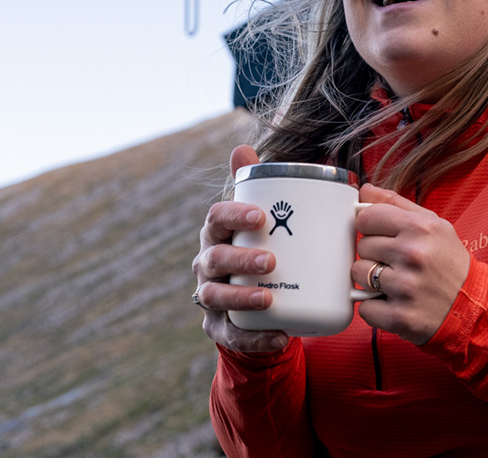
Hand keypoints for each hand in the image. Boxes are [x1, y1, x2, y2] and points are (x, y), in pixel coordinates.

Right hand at [191, 145, 289, 352]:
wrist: (259, 303)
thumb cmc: (261, 249)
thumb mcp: (261, 221)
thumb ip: (256, 186)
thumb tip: (242, 147)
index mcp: (218, 235)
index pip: (215, 220)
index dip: (234, 216)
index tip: (261, 217)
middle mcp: (207, 266)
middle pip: (214, 260)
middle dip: (240, 260)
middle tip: (271, 261)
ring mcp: (211, 299)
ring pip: (216, 298)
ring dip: (241, 298)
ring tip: (269, 299)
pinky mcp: (220, 329)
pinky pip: (233, 336)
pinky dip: (255, 338)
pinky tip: (280, 336)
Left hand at [351, 183, 470, 344]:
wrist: (474, 305)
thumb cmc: (450, 263)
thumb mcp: (434, 225)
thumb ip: (396, 204)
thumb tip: (365, 191)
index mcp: (421, 228)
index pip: (366, 218)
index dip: (371, 227)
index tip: (382, 236)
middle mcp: (413, 255)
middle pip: (362, 246)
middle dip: (375, 254)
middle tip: (396, 262)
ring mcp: (406, 287)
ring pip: (358, 274)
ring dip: (371, 280)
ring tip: (395, 282)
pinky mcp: (400, 316)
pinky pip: (364, 307)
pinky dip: (374, 307)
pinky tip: (393, 302)